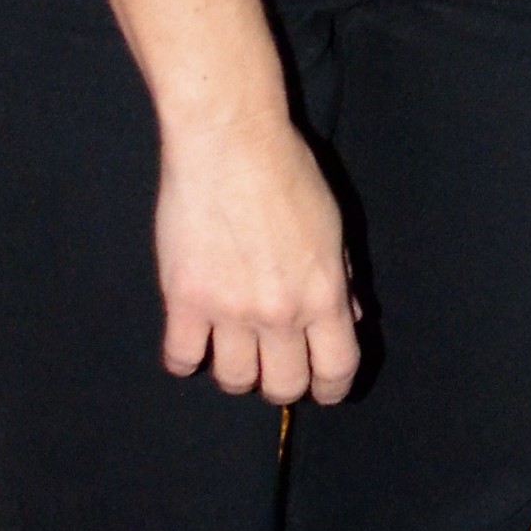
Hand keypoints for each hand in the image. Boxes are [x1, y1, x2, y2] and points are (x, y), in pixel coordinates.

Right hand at [155, 104, 359, 402]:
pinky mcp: (184, 299)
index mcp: (323, 294)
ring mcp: (229, 310)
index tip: (322, 389)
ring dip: (236, 371)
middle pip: (282, 387)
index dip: (330, 388)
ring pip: (233, 379)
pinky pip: (181, 357)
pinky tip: (191, 340)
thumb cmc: (287, 173)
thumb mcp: (333, 226)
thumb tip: (349, 319)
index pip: (335, 369)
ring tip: (232, 349)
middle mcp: (280, 312)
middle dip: (282, 384)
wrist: (229, 141)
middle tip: (273, 367)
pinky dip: (186, 357)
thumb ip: (343, 279)